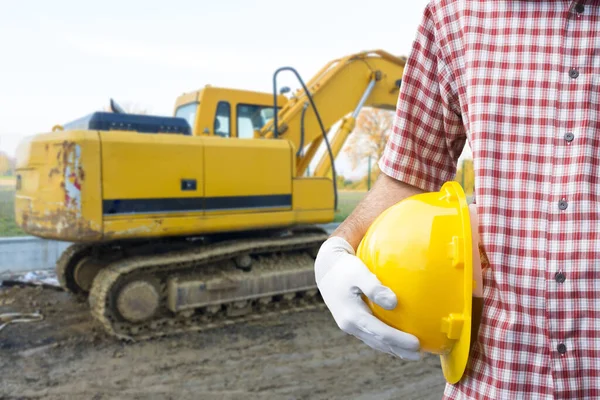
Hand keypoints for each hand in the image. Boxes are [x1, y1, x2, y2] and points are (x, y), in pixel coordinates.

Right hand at [314, 236, 420, 359]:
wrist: (326, 270)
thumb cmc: (345, 268)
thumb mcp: (359, 273)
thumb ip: (374, 288)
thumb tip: (394, 302)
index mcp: (352, 316)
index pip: (380, 333)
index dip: (399, 340)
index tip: (417, 344)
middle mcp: (350, 325)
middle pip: (378, 342)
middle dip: (399, 350)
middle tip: (419, 356)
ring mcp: (350, 326)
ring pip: (374, 341)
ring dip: (392, 349)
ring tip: (411, 354)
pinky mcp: (352, 322)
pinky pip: (371, 335)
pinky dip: (384, 341)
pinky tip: (395, 341)